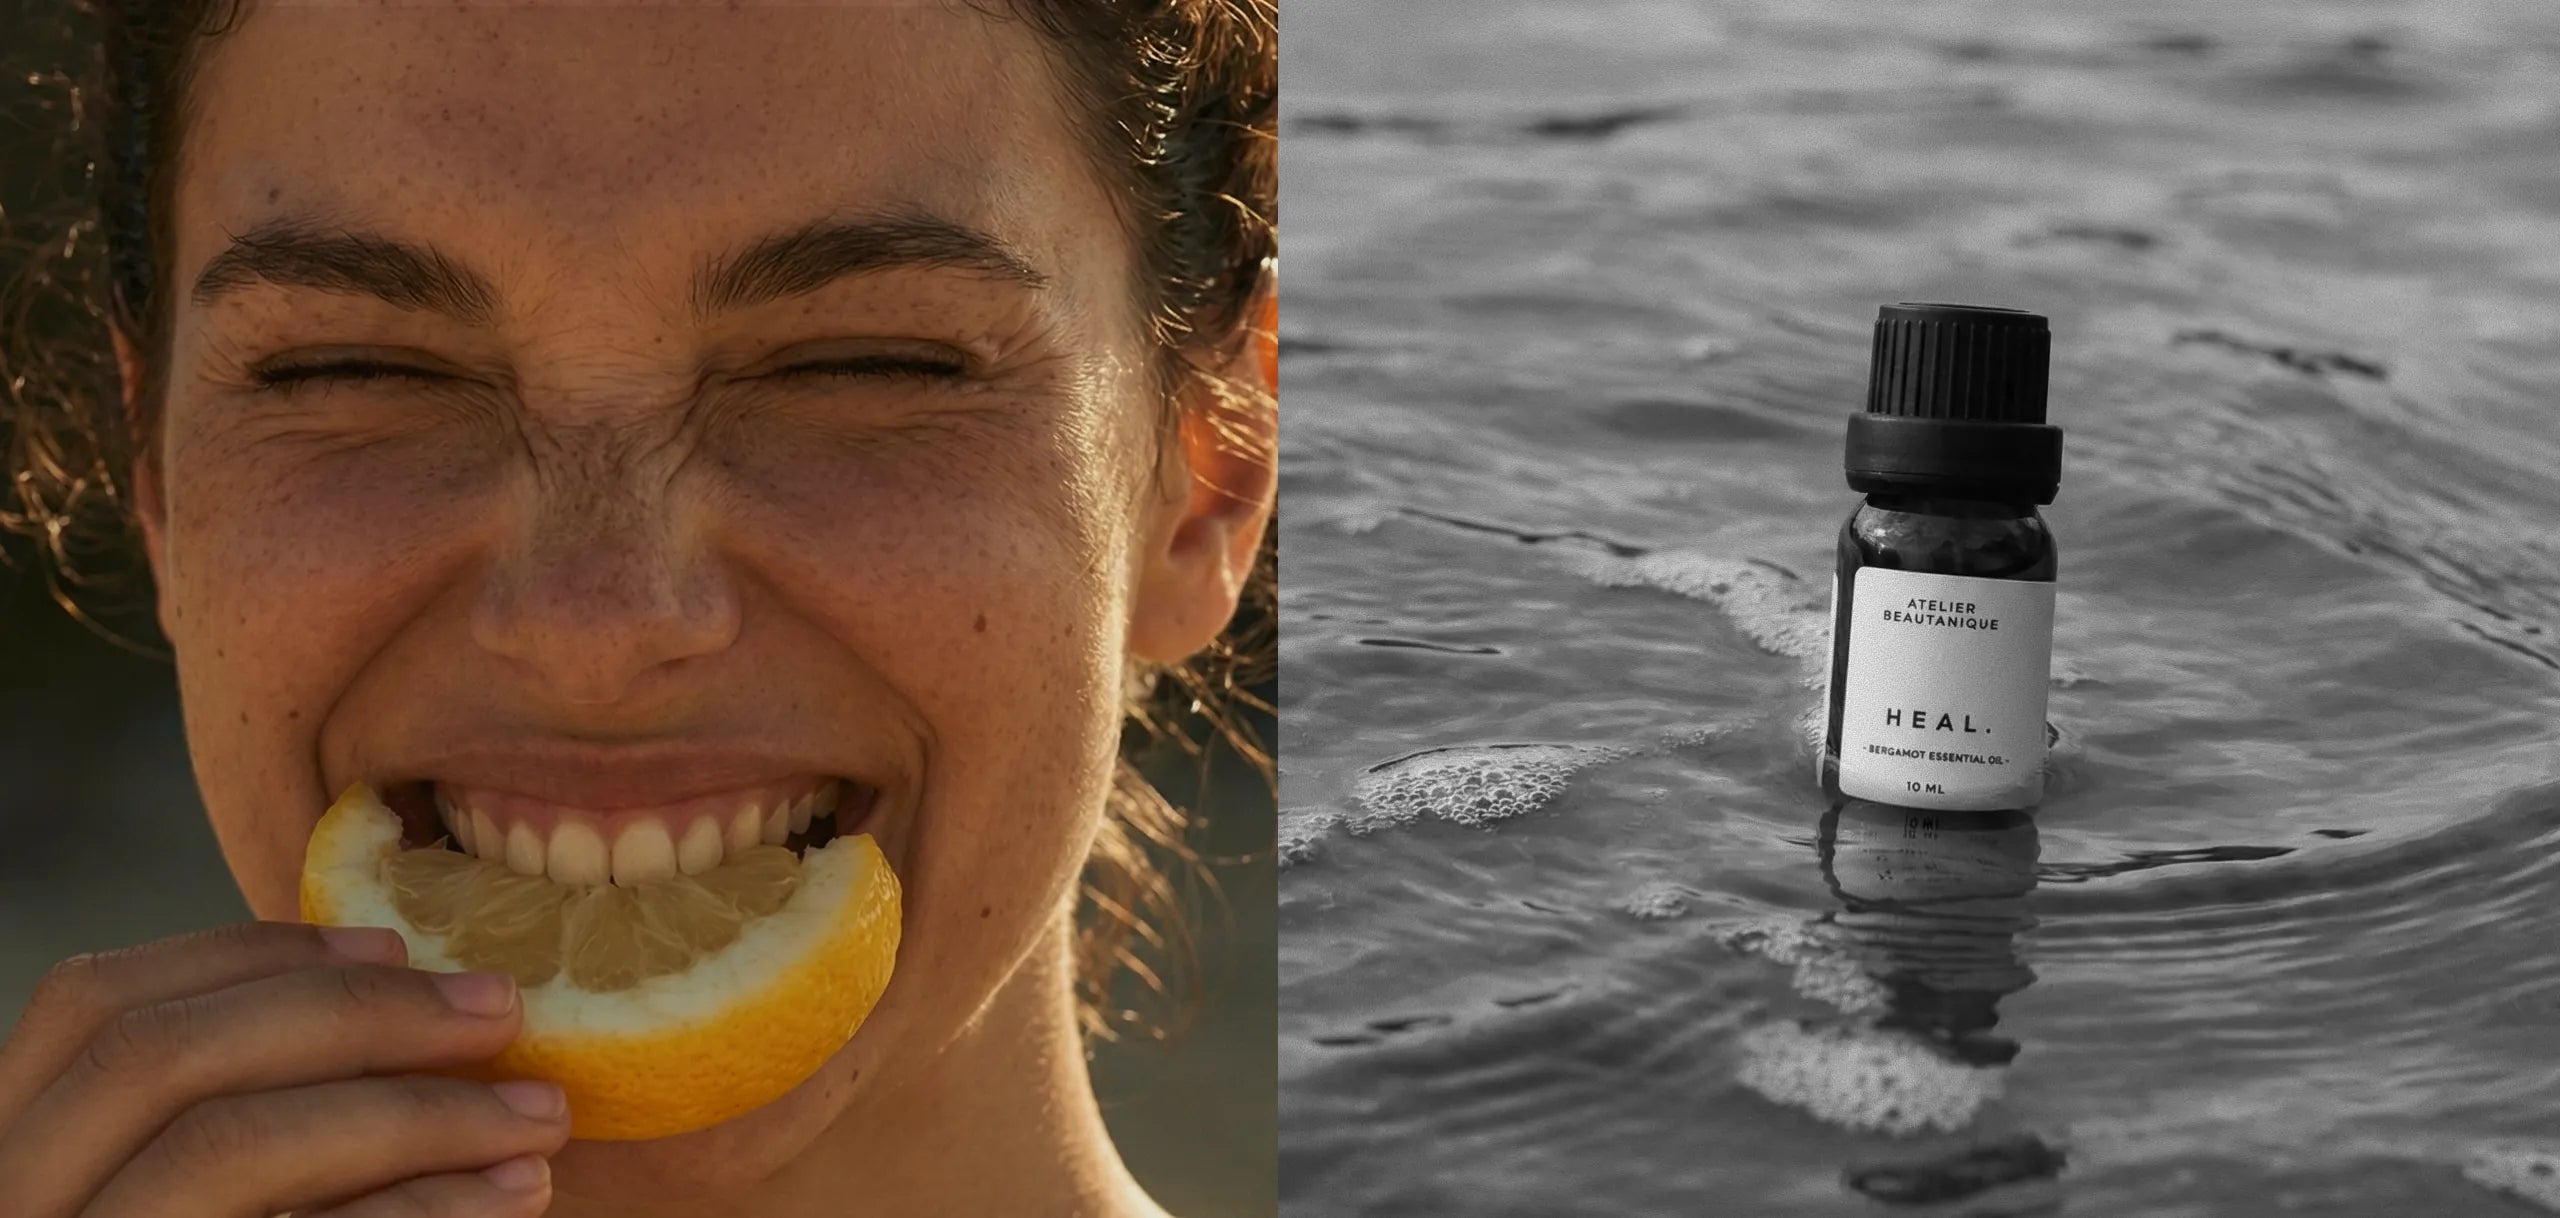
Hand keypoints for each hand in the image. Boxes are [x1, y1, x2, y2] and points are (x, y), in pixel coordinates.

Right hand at [0, 922, 568, 1216]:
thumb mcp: (221, 1185)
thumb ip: (253, 1106)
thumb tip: (399, 982)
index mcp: (14, 1157)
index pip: (90, 1006)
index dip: (243, 955)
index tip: (392, 942)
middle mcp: (20, 1214)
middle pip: (162, 1060)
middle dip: (350, 1015)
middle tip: (498, 1009)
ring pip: (227, 1149)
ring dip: (409, 1112)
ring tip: (537, 1114)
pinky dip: (421, 1212)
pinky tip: (514, 1199)